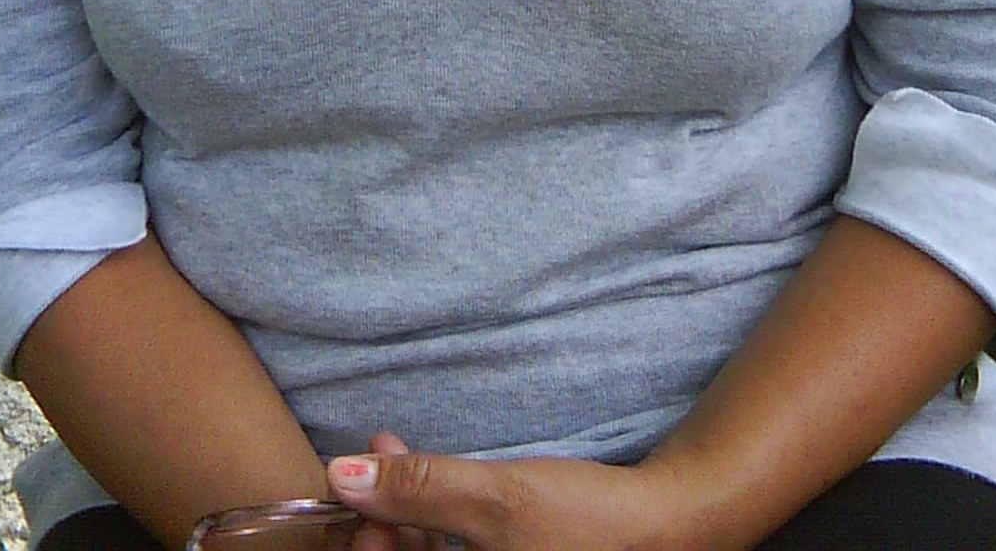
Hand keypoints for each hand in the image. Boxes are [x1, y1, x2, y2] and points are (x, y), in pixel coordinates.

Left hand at [328, 447, 685, 550]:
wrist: (657, 526)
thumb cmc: (581, 521)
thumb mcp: (494, 500)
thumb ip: (417, 490)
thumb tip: (338, 476)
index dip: (364, 547)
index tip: (357, 499)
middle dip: (382, 520)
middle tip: (375, 461)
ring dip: (404, 513)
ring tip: (396, 453)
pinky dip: (433, 522)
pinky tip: (430, 479)